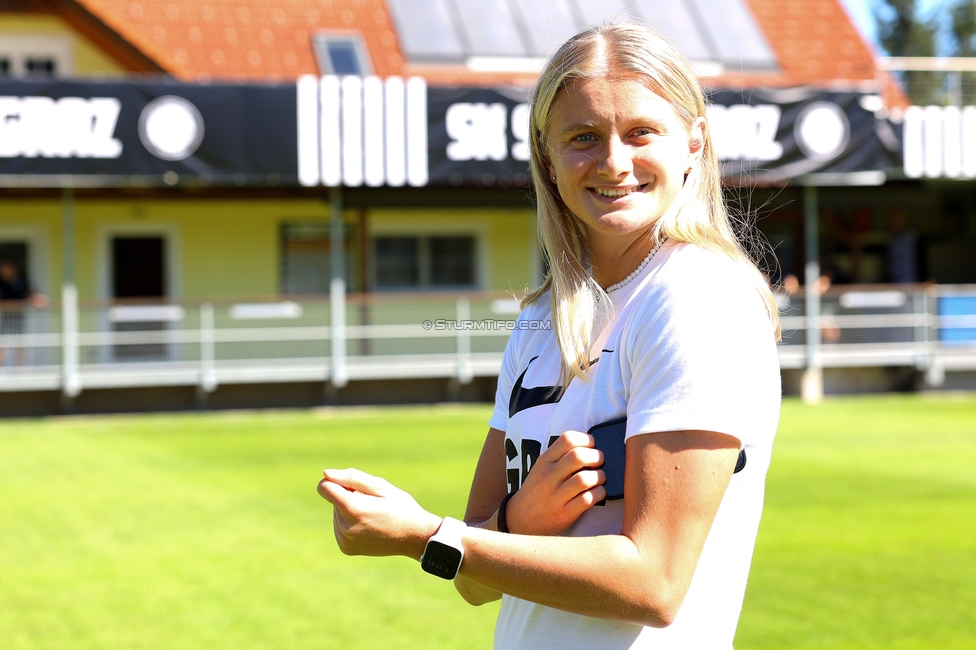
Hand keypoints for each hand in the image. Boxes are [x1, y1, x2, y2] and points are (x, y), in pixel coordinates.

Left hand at [317, 468, 440, 559]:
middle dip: (348, 497)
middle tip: (373, 504)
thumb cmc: (400, 507)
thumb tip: (326, 474)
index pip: (324, 488)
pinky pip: (339, 527)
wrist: (414, 537)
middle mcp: (345, 527)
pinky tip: (369, 526)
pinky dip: (350, 523)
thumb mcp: (380, 486)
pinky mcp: (346, 548)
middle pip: (333, 500)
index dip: (336, 481)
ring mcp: (345, 540)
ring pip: (336, 514)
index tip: (353, 485)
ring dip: (349, 510)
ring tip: (373, 516)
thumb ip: (351, 477)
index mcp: (353, 509)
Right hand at [506, 431, 605, 535]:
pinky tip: (598, 492)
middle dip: (597, 457)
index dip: (586, 439)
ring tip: (600, 478)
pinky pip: (587, 500)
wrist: (520, 518)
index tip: (592, 445)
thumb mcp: (541, 468)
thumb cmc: (536, 490)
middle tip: (600, 462)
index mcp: (544, 461)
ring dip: (600, 476)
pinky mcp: (564, 513)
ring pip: (585, 479)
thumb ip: (560, 457)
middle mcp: (549, 476)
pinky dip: (599, 493)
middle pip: (578, 457)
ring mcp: (556, 496)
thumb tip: (589, 448)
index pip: (567, 439)